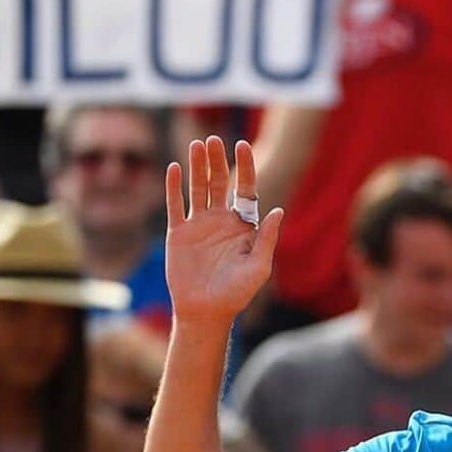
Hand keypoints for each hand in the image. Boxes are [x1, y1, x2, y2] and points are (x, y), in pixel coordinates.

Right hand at [165, 137, 282, 324]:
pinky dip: (173, 187)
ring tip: (197, 145)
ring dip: (196, 166)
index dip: (245, 167)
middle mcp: (220, 220)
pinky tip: (173, 168)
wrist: (206, 311)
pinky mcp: (178, 233)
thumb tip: (278, 210)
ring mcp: (198, 225)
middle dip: (217, 161)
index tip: (244, 145)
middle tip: (213, 139)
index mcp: (242, 225)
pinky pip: (175, 205)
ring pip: (197, 188)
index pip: (245, 189)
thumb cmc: (236, 293)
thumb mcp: (258, 266)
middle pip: (219, 182)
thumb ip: (266, 238)